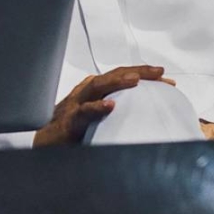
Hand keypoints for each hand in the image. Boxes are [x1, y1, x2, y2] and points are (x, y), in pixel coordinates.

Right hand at [33, 65, 175, 146]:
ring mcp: (77, 104)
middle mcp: (87, 92)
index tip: (166, 78)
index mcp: (96, 90)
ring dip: (117, 81)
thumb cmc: (74, 128)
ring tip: (135, 80)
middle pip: (113, 75)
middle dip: (137, 71)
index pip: (123, 76)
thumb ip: (119, 112)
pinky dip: (97, 107)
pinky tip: (110, 106)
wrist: (47, 142)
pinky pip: (84, 111)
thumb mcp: (100, 117)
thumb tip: (148, 117)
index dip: (144, 74)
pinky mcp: (70, 120)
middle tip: (158, 72)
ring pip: (98, 86)